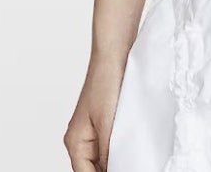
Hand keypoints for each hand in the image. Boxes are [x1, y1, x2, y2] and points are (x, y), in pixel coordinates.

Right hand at [63, 54, 127, 171]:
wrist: (114, 51)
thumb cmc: (107, 81)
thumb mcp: (108, 123)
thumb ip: (109, 152)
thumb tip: (116, 169)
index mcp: (75, 142)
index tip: (125, 171)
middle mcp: (81, 139)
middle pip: (94, 168)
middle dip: (111, 168)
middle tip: (133, 164)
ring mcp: (93, 130)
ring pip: (103, 158)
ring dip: (118, 160)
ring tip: (134, 159)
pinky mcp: (105, 120)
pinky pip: (110, 144)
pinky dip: (121, 148)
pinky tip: (133, 149)